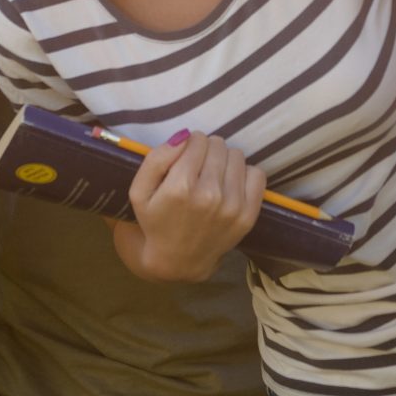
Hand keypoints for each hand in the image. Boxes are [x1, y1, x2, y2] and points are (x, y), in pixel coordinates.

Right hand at [116, 131, 264, 283]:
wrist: (178, 260)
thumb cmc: (155, 221)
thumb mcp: (139, 191)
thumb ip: (156, 159)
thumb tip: (185, 136)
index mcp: (180, 187)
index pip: (196, 140)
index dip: (190, 144)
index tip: (186, 157)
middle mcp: (209, 195)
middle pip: (217, 145)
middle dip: (207, 151)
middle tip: (198, 168)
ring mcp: (232, 206)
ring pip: (236, 155)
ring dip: (225, 161)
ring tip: (213, 176)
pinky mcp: (248, 215)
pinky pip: (257, 173)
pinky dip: (244, 174)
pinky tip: (230, 185)